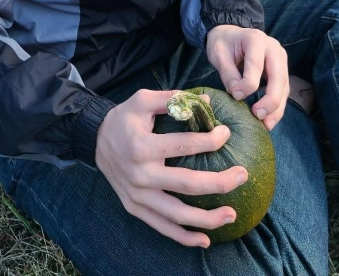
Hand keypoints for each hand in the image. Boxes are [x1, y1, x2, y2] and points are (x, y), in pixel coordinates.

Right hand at [95, 89, 247, 248]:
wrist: (95, 140)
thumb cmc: (124, 118)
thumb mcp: (142, 100)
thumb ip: (172, 97)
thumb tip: (205, 100)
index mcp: (142, 146)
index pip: (184, 145)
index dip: (210, 140)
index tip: (226, 134)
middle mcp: (140, 174)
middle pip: (187, 184)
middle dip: (219, 182)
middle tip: (242, 175)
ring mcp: (137, 195)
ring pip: (177, 214)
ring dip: (207, 218)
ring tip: (232, 214)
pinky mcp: (134, 207)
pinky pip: (161, 226)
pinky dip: (183, 237)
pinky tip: (205, 240)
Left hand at [205, 25, 288, 130]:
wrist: (230, 35)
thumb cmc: (223, 43)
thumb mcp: (218, 54)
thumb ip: (228, 73)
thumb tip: (238, 94)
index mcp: (256, 39)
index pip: (256, 64)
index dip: (248, 84)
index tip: (236, 96)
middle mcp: (273, 48)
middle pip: (278, 77)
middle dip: (271, 99)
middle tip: (258, 116)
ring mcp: (280, 60)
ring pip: (284, 86)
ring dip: (277, 107)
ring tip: (266, 125)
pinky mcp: (281, 71)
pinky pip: (282, 90)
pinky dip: (277, 106)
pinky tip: (269, 120)